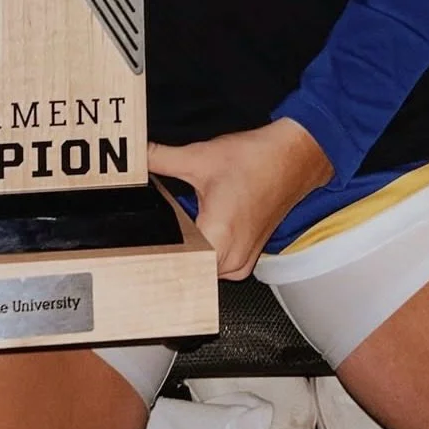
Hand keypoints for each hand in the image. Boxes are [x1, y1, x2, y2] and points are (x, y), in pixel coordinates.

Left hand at [148, 119, 333, 279]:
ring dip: (189, 251)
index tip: (138, 241)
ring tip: (178, 226)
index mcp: (217, 239)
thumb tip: (134, 157)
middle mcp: (232, 259)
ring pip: (202, 270)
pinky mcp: (248, 258)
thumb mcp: (199, 157)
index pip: (172, 262)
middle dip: (171, 248)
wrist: (293, 158)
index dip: (154, 249)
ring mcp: (243, 262)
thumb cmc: (255, 160)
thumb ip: (160, 158)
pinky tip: (199, 227)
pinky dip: (206, 250)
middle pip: (186, 269)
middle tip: (158, 226)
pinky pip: (218, 266)